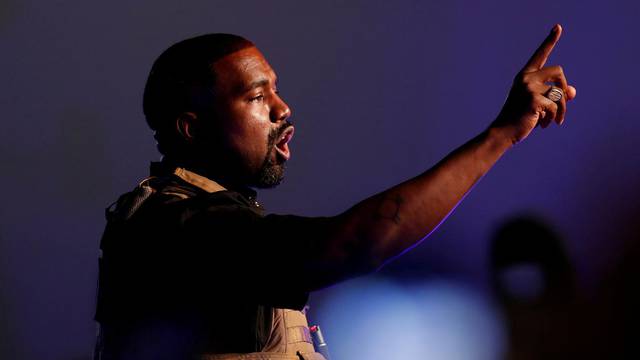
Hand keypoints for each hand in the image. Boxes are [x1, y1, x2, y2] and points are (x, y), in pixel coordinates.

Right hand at [492, 24, 576, 144]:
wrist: (503, 132)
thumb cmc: (519, 118)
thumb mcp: (538, 104)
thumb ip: (555, 96)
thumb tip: (572, 92)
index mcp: (524, 76)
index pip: (540, 55)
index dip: (550, 40)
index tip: (558, 27)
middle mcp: (526, 78)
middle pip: (558, 71)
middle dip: (563, 87)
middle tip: (564, 102)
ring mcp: (529, 88)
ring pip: (559, 93)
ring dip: (560, 109)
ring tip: (554, 120)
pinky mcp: (533, 100)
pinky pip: (555, 106)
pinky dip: (553, 117)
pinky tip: (543, 125)